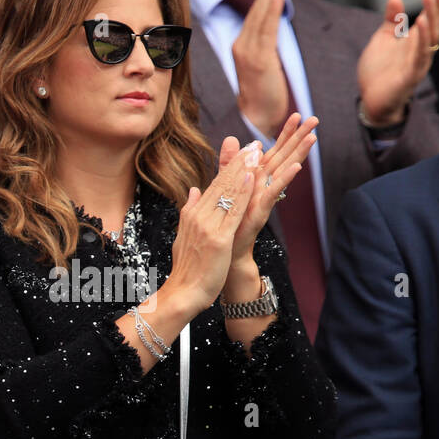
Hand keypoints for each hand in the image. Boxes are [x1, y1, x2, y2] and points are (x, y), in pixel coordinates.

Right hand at [161, 145, 257, 313]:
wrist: (183, 293)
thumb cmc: (187, 270)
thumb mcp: (184, 236)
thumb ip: (189, 211)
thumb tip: (194, 191)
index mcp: (192, 215)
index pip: (213, 186)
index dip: (229, 168)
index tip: (241, 152)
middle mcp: (198, 216)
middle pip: (221, 184)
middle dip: (238, 163)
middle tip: (252, 144)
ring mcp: (208, 227)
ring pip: (228, 193)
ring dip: (243, 171)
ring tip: (256, 153)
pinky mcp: (218, 240)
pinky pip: (234, 212)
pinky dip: (244, 193)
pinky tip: (253, 178)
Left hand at [224, 112, 317, 266]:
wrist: (228, 250)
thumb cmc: (230, 220)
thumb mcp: (226, 185)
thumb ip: (229, 162)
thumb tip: (232, 138)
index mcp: (257, 178)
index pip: (274, 150)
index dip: (285, 133)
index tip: (296, 114)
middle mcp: (265, 185)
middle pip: (285, 156)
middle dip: (299, 137)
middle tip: (315, 119)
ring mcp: (265, 197)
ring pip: (284, 171)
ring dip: (299, 154)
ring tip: (313, 138)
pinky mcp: (261, 209)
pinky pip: (274, 192)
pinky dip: (285, 179)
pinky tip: (297, 167)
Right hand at [232, 0, 289, 136]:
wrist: (257, 117)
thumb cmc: (264, 94)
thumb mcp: (263, 65)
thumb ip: (266, 47)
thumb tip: (275, 30)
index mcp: (241, 46)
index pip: (255, 16)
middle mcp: (241, 46)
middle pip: (256, 13)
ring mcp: (249, 53)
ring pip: (261, 18)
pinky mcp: (259, 61)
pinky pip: (267, 31)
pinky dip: (271, 12)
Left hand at [356, 0, 438, 126]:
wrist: (372, 100)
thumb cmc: (380, 70)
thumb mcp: (383, 40)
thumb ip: (391, 21)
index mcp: (416, 40)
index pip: (431, 16)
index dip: (437, 0)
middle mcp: (422, 50)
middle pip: (435, 24)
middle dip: (437, 4)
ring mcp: (418, 63)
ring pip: (430, 39)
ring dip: (431, 18)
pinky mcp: (410, 76)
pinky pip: (420, 57)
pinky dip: (422, 40)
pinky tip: (421, 25)